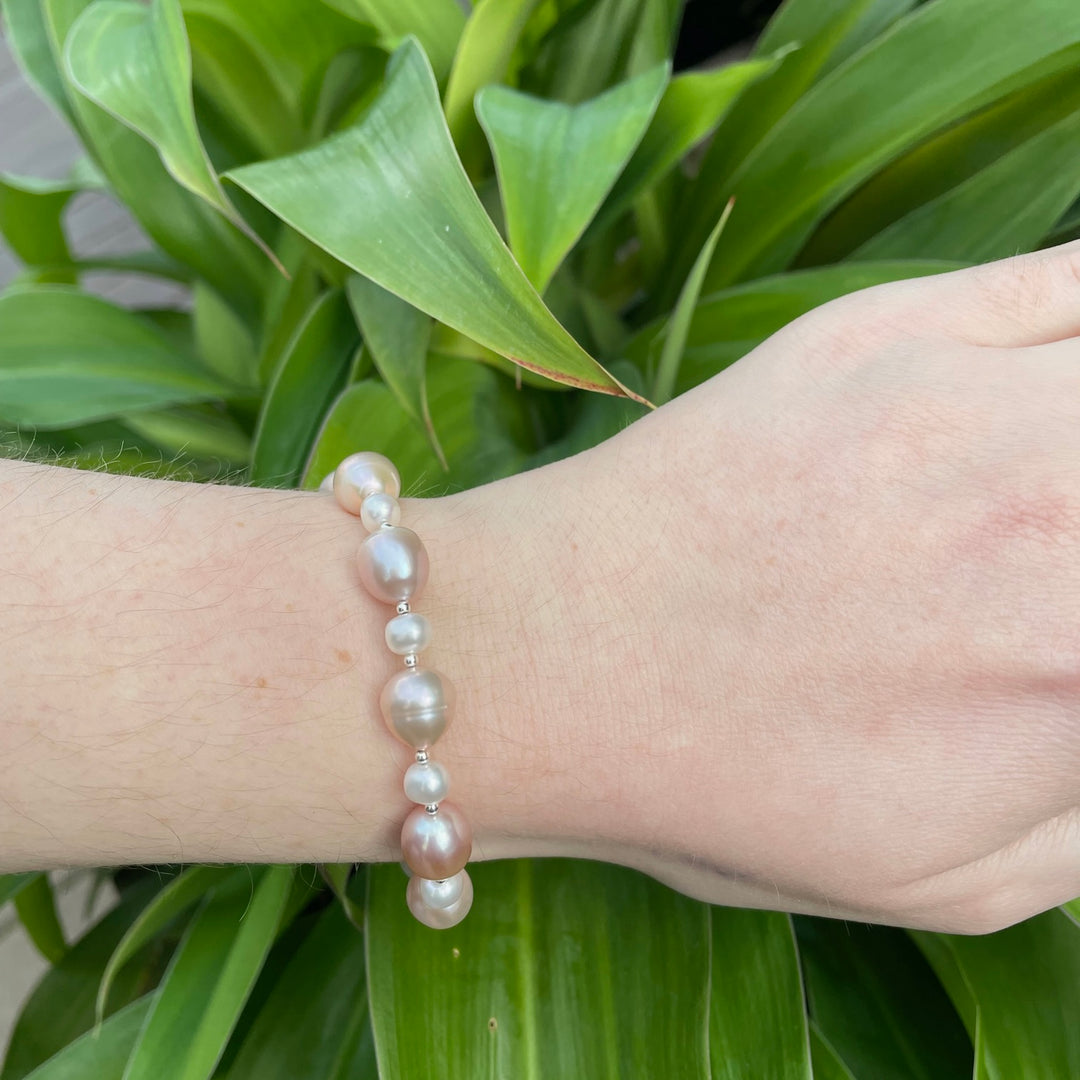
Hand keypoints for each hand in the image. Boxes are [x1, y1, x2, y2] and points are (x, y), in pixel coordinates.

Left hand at [470, 242, 1079, 933]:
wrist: (540, 662)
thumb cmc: (720, 789)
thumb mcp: (951, 877)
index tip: (1075, 651)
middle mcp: (1065, 527)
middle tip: (1052, 577)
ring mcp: (982, 406)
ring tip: (1036, 509)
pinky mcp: (888, 330)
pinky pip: (1073, 287)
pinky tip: (1054, 396)